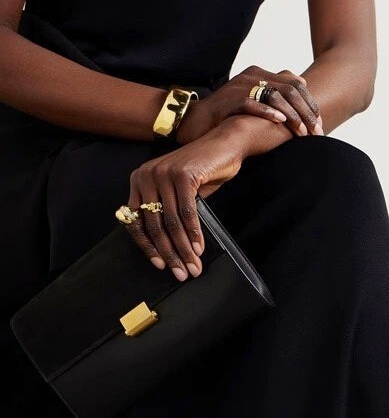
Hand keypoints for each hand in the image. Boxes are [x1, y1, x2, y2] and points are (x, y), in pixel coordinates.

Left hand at [125, 119, 252, 279]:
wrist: (224, 144)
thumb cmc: (202, 171)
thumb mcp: (178, 193)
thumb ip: (167, 213)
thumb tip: (168, 249)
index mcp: (139, 181)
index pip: (136, 221)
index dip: (147, 247)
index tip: (160, 265)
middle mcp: (146, 176)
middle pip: (154, 225)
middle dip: (169, 254)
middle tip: (182, 273)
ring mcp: (163, 173)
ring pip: (171, 223)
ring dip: (184, 250)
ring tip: (193, 267)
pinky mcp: (182, 175)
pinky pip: (187, 213)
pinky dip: (194, 234)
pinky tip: (199, 249)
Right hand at [176, 65, 323, 144]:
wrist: (196, 121)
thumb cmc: (229, 116)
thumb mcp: (254, 103)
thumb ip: (275, 97)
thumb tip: (300, 96)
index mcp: (261, 74)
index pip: (296, 83)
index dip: (310, 104)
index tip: (319, 124)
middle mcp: (253, 75)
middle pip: (290, 89)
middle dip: (306, 112)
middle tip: (317, 132)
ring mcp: (241, 86)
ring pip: (275, 96)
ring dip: (292, 116)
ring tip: (302, 132)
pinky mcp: (229, 100)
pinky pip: (252, 103)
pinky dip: (268, 112)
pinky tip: (280, 122)